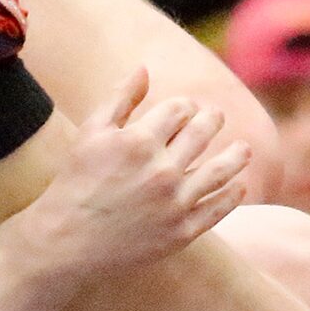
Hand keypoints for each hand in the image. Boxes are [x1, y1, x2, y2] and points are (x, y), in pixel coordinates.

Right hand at [0, 69, 251, 295]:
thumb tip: (144, 68)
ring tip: (244, 149)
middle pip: (202, 132)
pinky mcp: (181, 232)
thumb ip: (120, 98)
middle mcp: (162, 171)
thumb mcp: (91, 134)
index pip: (180, 109)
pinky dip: (233, 195)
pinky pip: (217, 209)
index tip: (186, 108)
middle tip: (216, 117)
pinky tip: (239, 186)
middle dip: (212, 119)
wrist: (65, 242)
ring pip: (221, 170)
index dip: (185, 105)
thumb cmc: (75, 182)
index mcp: (140, 141)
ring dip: (237, 155)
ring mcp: (175, 203)